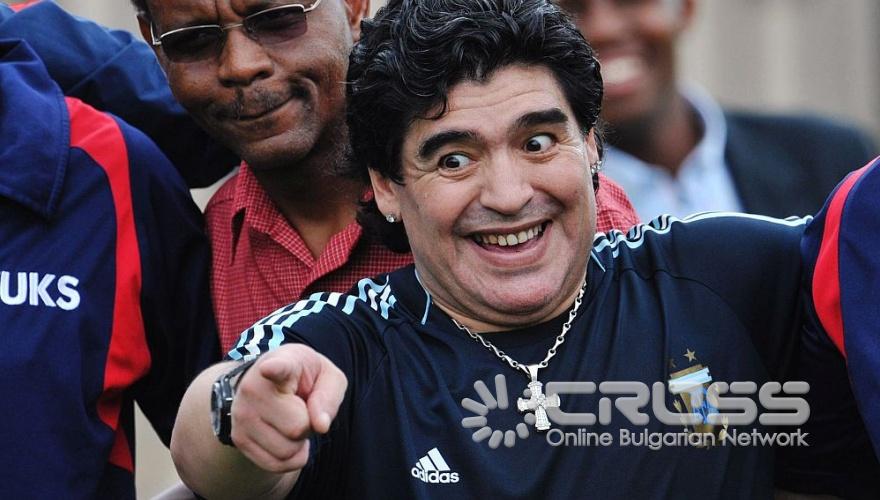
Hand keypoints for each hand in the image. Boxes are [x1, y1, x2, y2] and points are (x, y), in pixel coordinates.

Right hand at [229, 344, 346, 472]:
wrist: (267, 383)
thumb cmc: (303, 378)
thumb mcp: (327, 376)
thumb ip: (330, 395)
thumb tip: (321, 425)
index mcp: (280, 364)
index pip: (277, 368)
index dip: (274, 369)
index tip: (269, 368)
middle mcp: (254, 389)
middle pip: (297, 427)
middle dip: (308, 424)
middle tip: (300, 408)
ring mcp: (242, 415)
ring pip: (286, 451)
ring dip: (298, 443)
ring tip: (290, 420)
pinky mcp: (239, 438)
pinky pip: (276, 465)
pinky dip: (290, 458)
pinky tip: (285, 437)